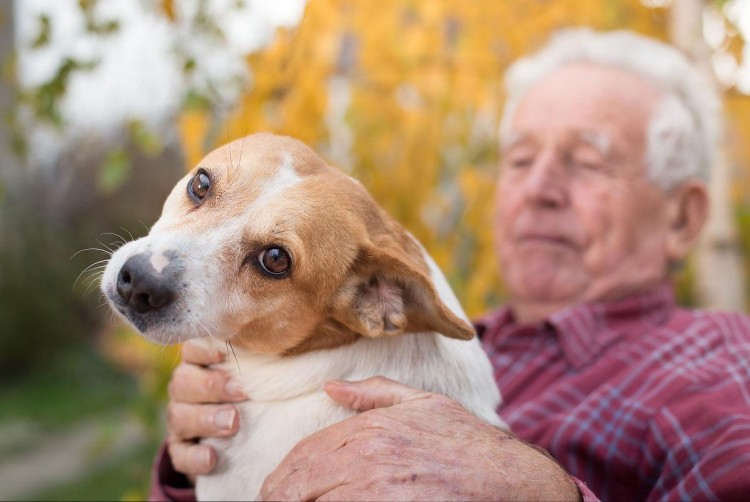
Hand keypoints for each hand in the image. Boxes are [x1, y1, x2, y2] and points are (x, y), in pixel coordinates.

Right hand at [166, 339, 247, 478]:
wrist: (238, 440)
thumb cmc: (251, 395)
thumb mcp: (254, 377)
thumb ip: (261, 364)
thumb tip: (294, 349)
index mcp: (199, 364)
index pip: (192, 349)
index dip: (204, 350)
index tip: (224, 354)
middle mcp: (184, 389)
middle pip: (183, 382)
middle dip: (212, 386)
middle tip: (242, 392)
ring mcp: (179, 419)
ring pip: (179, 416)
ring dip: (206, 420)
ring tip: (233, 423)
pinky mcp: (179, 449)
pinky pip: (180, 453)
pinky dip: (195, 456)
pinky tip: (212, 458)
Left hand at [261, 377, 579, 500]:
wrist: (505, 477)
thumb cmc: (464, 441)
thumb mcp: (421, 403)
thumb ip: (373, 392)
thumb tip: (331, 388)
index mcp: (367, 428)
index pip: (304, 454)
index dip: (283, 476)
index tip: (274, 490)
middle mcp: (365, 459)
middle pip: (298, 484)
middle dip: (280, 497)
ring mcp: (373, 492)